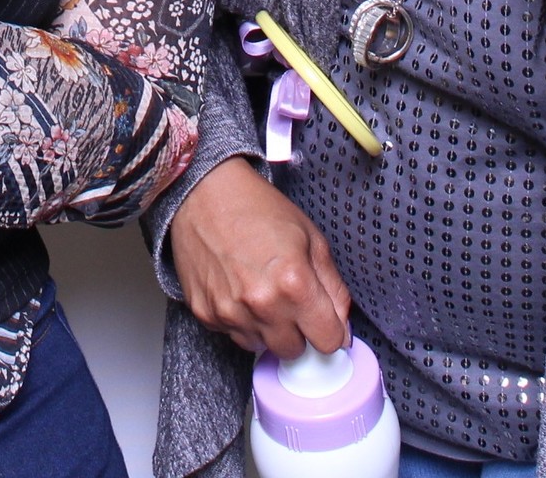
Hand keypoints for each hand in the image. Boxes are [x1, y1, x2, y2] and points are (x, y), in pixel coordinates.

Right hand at [169, 156, 351, 356]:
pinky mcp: (206, 314)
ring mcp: (230, 312)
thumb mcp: (311, 238)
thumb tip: (341, 325)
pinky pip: (233, 335)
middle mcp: (262, 305)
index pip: (328, 342)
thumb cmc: (258, 209)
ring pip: (262, 347)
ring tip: (261, 291)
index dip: (330, 330)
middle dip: (298, 332)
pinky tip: (238, 290)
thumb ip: (334, 288)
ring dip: (268, 329)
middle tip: (290, 301)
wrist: (204, 194)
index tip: (323, 320)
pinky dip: (240, 320)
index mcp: (295, 284)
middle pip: (294, 351)